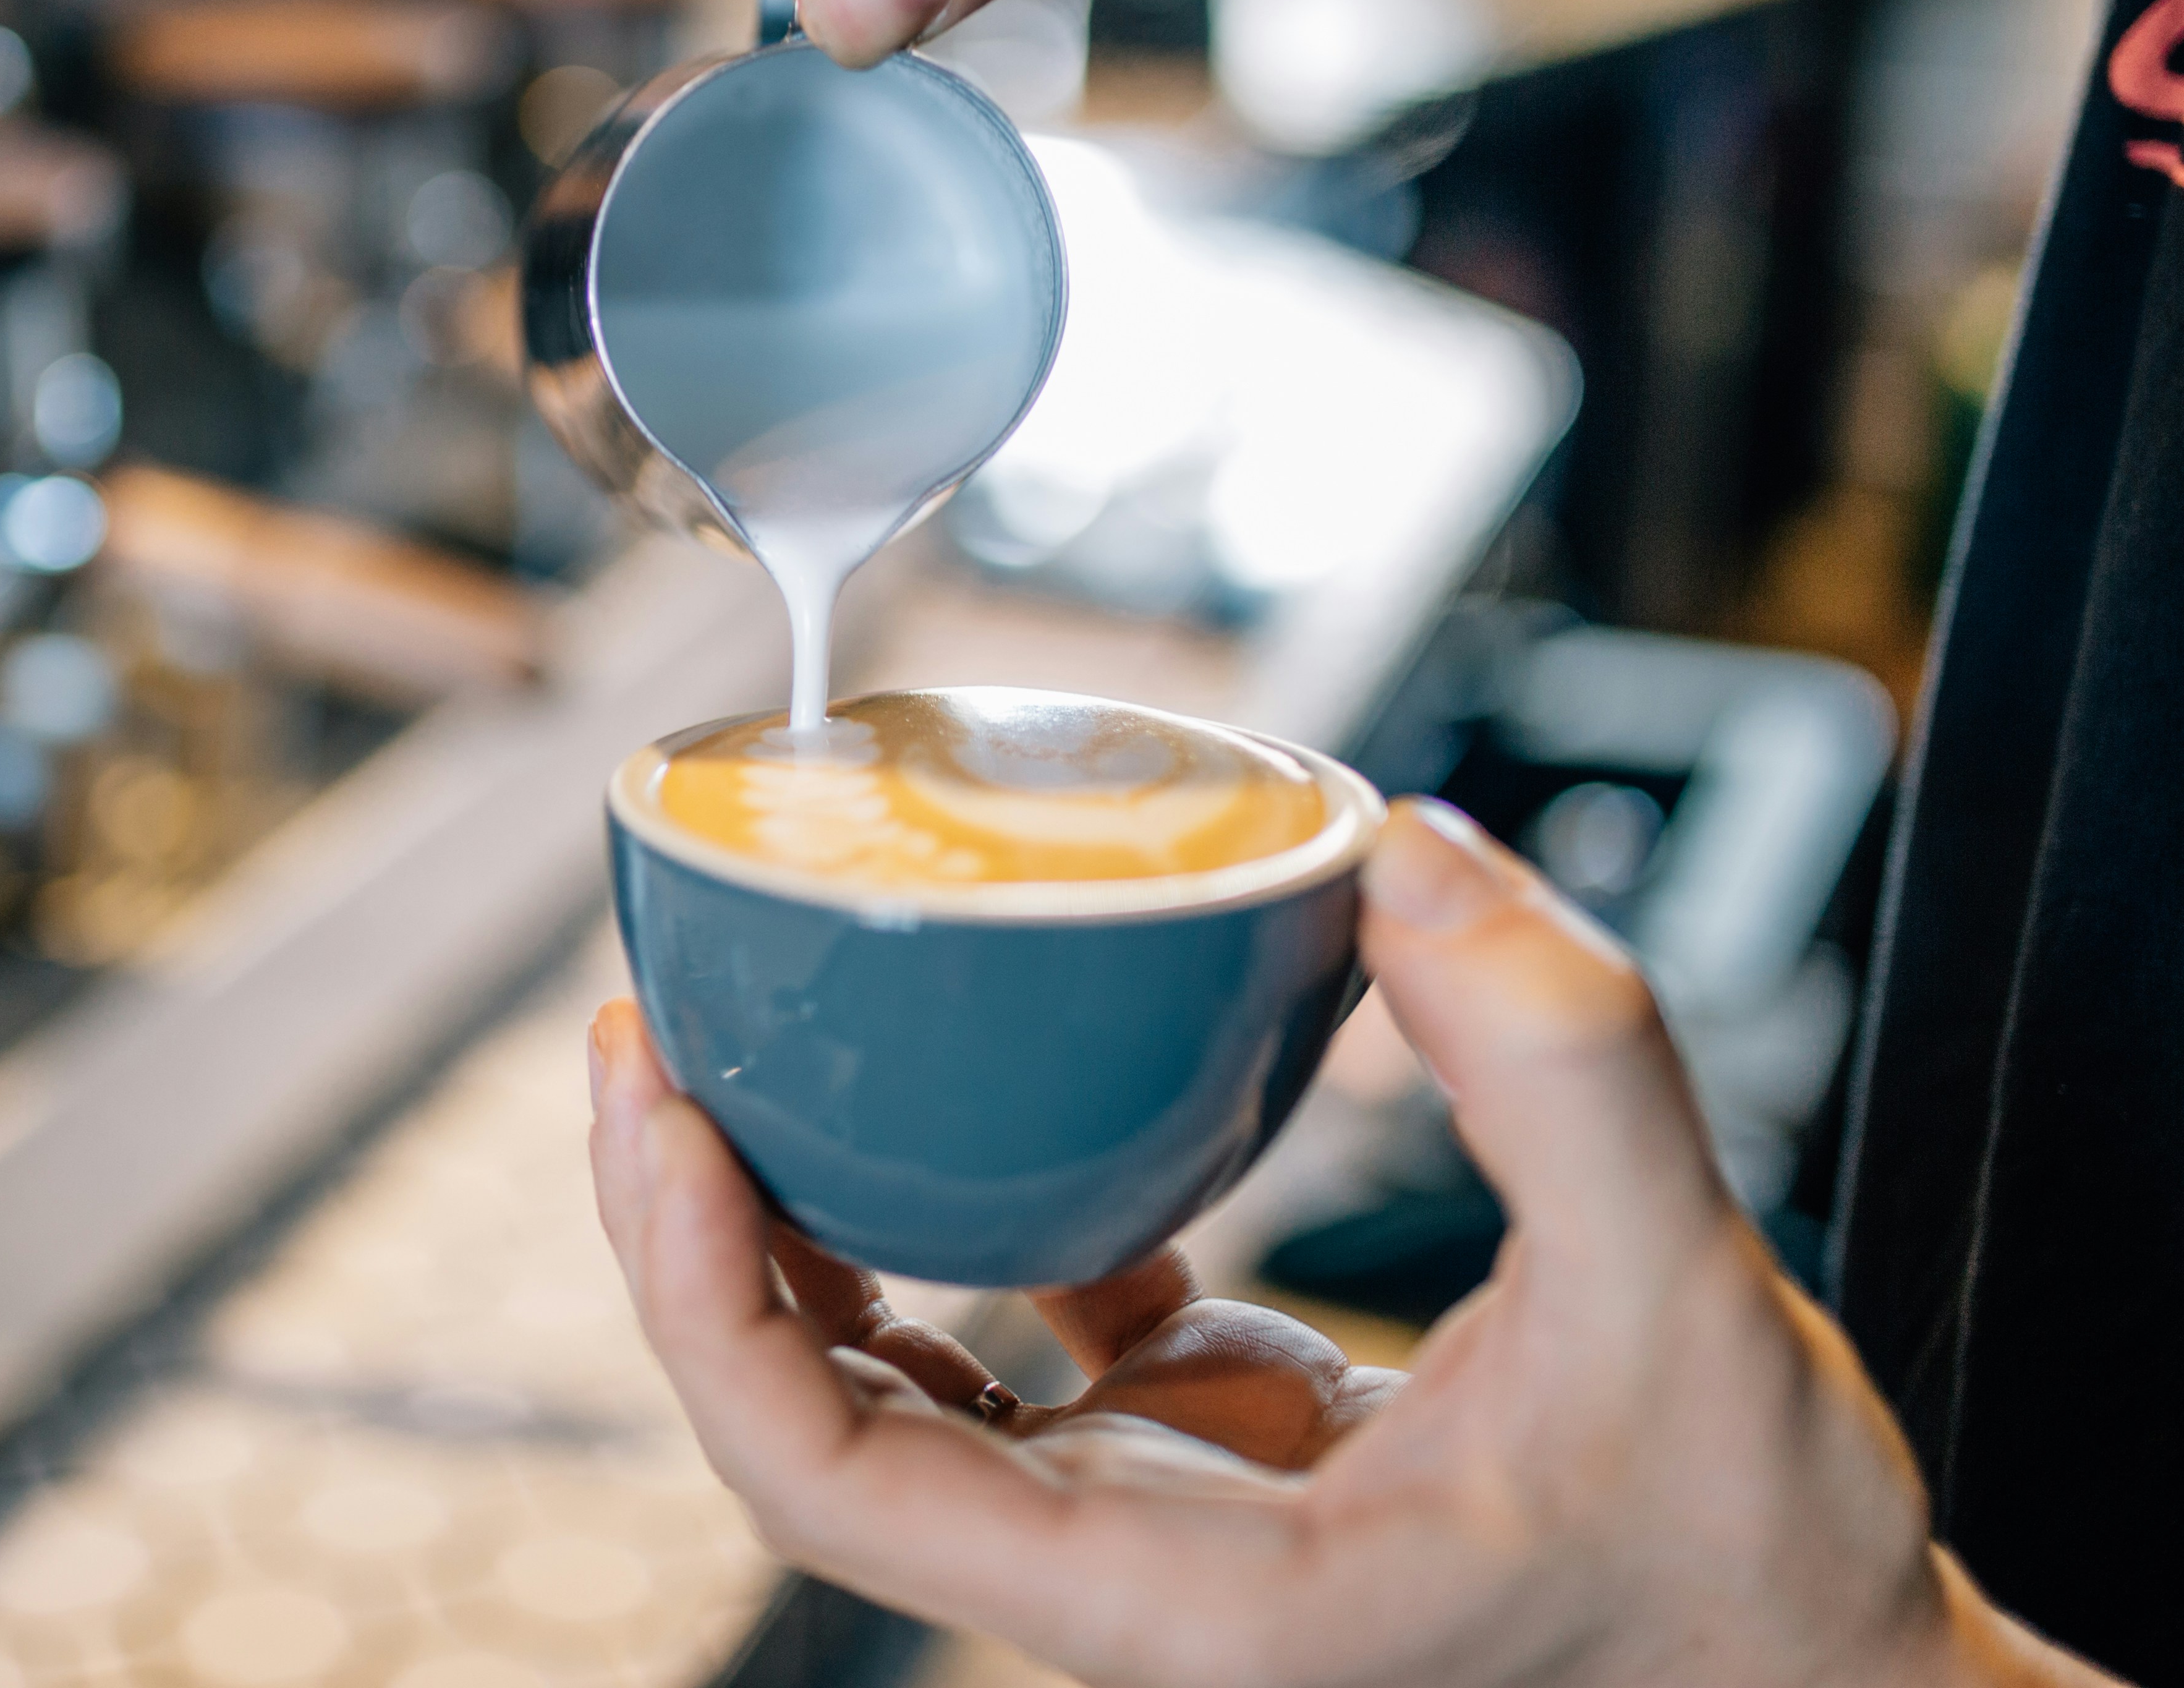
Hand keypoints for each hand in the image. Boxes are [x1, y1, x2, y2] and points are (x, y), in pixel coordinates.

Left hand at [585, 800, 2112, 1686]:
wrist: (1817, 1686)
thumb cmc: (1755, 1566)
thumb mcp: (1691, 1305)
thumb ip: (1566, 1071)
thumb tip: (1406, 853)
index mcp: (1182, 1598)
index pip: (836, 1483)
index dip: (705, 1304)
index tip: (664, 1116)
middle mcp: (1123, 1570)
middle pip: (811, 1418)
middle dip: (693, 1236)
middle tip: (641, 1031)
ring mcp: (1149, 1509)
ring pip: (893, 1378)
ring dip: (792, 1226)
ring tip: (731, 1045)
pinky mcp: (1200, 1444)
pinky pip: (1021, 1330)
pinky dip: (962, 1217)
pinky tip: (960, 1095)